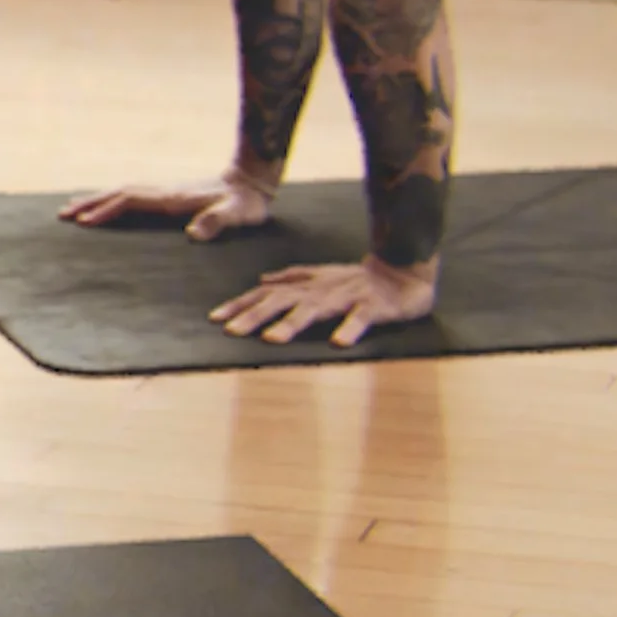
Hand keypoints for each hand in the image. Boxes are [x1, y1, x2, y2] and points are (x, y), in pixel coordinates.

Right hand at [62, 174, 277, 242]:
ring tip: (74, 208)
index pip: (130, 201)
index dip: (106, 211)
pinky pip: (133, 197)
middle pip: (118, 194)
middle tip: (62, 215)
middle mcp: (163, 193)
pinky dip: (113, 200)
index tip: (83, 223)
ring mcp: (165, 193)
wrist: (252, 182)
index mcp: (171, 199)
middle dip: (90, 203)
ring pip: (123, 192)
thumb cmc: (246, 204)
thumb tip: (194, 234)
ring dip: (98, 199)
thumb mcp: (236, 214)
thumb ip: (217, 222)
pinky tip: (109, 206)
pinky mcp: (170, 197)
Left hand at [211, 255, 439, 348]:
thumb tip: (260, 281)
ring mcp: (345, 298)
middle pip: (282, 302)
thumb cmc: (355, 279)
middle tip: (231, 332)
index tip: (215, 320)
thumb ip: (290, 278)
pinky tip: (338, 343)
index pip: (266, 294)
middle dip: (255, 316)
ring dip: (292, 324)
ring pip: (315, 310)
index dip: (241, 305)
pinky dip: (349, 329)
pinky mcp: (372, 307)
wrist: (401, 273)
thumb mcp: (319, 276)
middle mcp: (320, 290)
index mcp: (306, 286)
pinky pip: (360, 318)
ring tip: (271, 339)